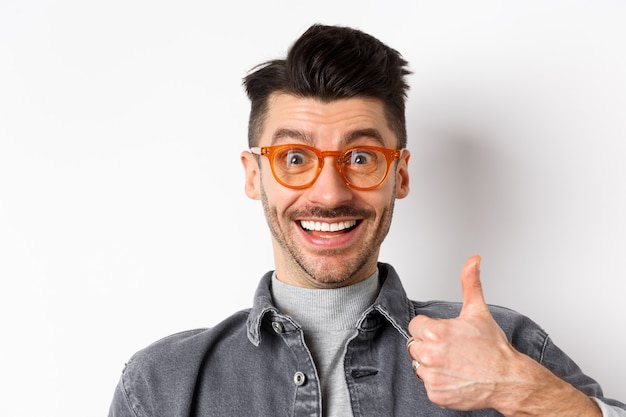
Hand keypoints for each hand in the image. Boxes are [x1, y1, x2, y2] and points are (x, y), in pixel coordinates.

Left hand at [406, 255, 601, 415]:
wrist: (508, 379)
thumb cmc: (493, 347)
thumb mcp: (478, 311)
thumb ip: (470, 283)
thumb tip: (473, 260)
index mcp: (434, 331)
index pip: (415, 326)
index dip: (430, 328)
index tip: (446, 333)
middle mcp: (429, 355)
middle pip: (415, 346)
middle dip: (429, 345)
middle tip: (452, 349)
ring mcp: (432, 376)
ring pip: (419, 366)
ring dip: (433, 365)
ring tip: (455, 363)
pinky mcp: (436, 394)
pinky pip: (428, 385)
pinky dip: (439, 383)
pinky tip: (456, 377)